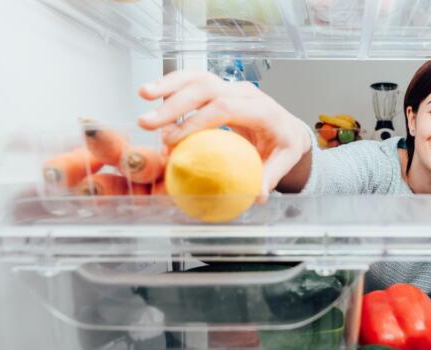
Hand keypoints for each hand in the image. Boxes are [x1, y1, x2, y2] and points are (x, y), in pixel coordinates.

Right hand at [137, 70, 311, 199]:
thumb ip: (270, 176)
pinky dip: (172, 84)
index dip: (196, 122)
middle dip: (174, 104)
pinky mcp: (220, 88)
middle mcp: (245, 92)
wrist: (288, 127)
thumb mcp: (284, 161)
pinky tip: (151, 93)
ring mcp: (231, 87)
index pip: (225, 108)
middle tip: (148, 123)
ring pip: (197, 77)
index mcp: (262, 109)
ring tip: (142, 94)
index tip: (173, 140)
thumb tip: (257, 196)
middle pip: (206, 88)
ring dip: (168, 85)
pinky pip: (194, 80)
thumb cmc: (284, 145)